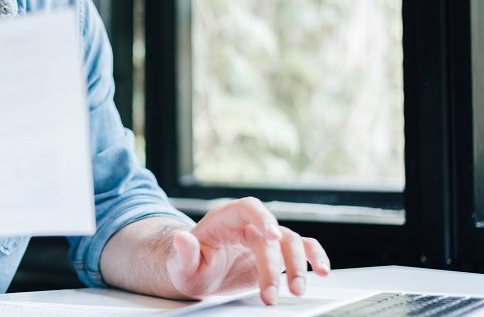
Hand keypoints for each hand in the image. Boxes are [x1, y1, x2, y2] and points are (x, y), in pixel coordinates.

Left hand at [166, 197, 329, 304]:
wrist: (199, 276)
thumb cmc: (189, 266)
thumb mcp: (180, 265)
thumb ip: (183, 252)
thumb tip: (181, 237)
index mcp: (224, 219)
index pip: (248, 208)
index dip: (263, 218)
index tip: (272, 236)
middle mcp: (248, 225)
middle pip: (272, 235)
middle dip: (274, 265)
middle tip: (271, 294)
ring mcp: (265, 239)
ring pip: (291, 242)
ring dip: (297, 266)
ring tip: (296, 290)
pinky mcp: (276, 255)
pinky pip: (303, 249)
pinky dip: (315, 257)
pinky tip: (322, 271)